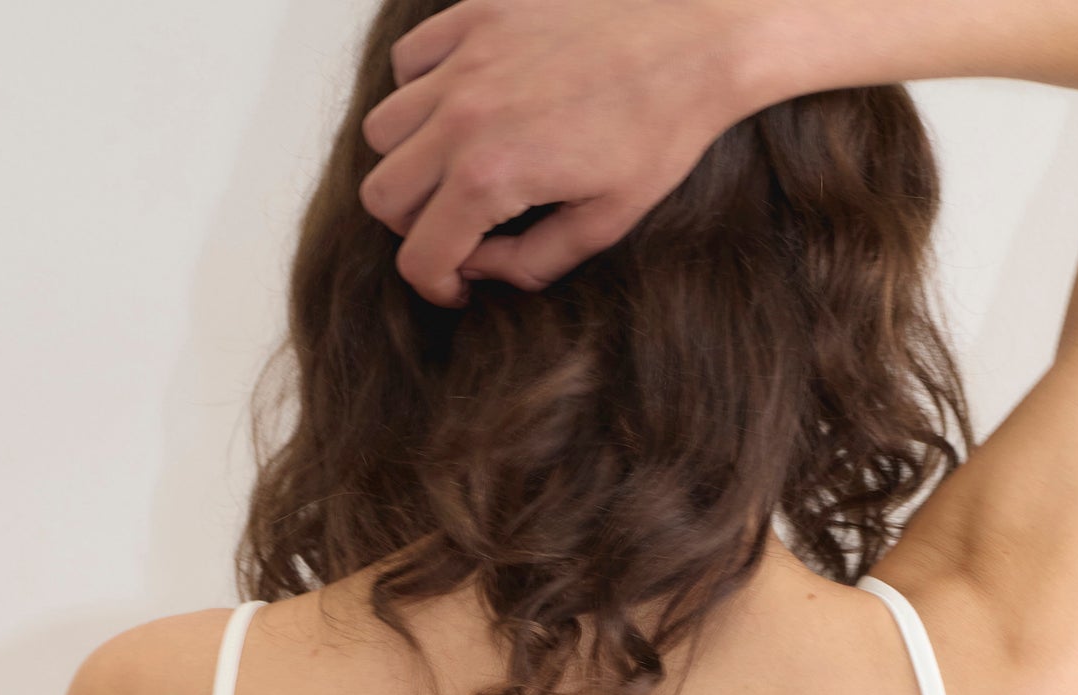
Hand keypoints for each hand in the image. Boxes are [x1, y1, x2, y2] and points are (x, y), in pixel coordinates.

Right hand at [359, 0, 761, 305]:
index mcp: (491, 177)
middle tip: (457, 228)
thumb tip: (483, 269)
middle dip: (414, 227)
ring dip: (410, 159)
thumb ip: (532, 262)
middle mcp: (461, 116)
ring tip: (456, 165)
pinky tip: (463, 104)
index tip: (461, 281)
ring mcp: (464, 59)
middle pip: (382, 196)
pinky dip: (419, 90)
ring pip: (383, 130)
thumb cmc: (661, 126)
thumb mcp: (606, 222)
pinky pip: (408, 61)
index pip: (418, 256)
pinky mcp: (476, 14)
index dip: (436, 284)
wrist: (696, 34)